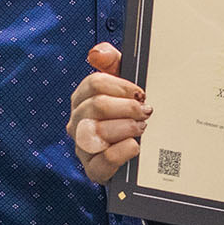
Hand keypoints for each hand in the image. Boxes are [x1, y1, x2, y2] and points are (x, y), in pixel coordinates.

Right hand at [66, 43, 150, 183]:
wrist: (144, 154)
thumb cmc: (130, 116)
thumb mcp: (125, 86)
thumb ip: (113, 63)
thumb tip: (96, 53)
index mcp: (83, 99)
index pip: (93, 84)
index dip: (120, 86)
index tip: (140, 92)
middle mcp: (78, 122)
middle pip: (97, 106)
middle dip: (127, 107)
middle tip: (145, 111)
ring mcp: (83, 147)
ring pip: (98, 132)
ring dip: (126, 127)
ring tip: (142, 128)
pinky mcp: (94, 170)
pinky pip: (104, 160)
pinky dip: (123, 151)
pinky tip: (135, 146)